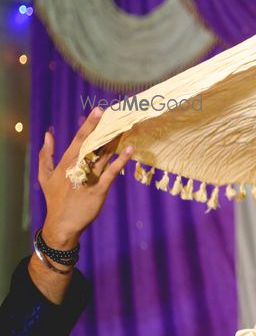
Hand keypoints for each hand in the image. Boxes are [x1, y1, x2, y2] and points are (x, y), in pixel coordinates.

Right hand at [39, 108, 132, 248]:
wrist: (62, 224)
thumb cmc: (54, 198)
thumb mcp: (44, 176)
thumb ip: (46, 155)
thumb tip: (48, 134)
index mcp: (65, 163)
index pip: (79, 140)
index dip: (90, 125)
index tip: (99, 111)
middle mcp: (78, 168)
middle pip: (94, 144)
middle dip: (104, 129)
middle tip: (116, 113)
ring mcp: (90, 179)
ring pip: (105, 155)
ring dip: (115, 141)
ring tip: (126, 127)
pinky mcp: (100, 189)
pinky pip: (112, 173)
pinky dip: (121, 161)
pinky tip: (129, 150)